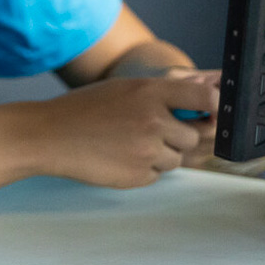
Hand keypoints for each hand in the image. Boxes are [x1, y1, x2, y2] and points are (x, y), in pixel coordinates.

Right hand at [32, 73, 218, 188]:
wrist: (49, 136)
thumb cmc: (85, 109)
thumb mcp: (125, 88)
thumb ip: (164, 94)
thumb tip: (204, 96)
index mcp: (151, 93)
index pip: (207, 98)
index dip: (214, 107)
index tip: (211, 113)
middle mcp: (154, 121)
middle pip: (194, 135)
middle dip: (179, 136)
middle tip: (151, 130)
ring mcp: (147, 151)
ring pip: (177, 158)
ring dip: (161, 154)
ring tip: (129, 143)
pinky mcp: (138, 176)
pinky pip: (158, 175)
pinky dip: (145, 169)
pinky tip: (120, 156)